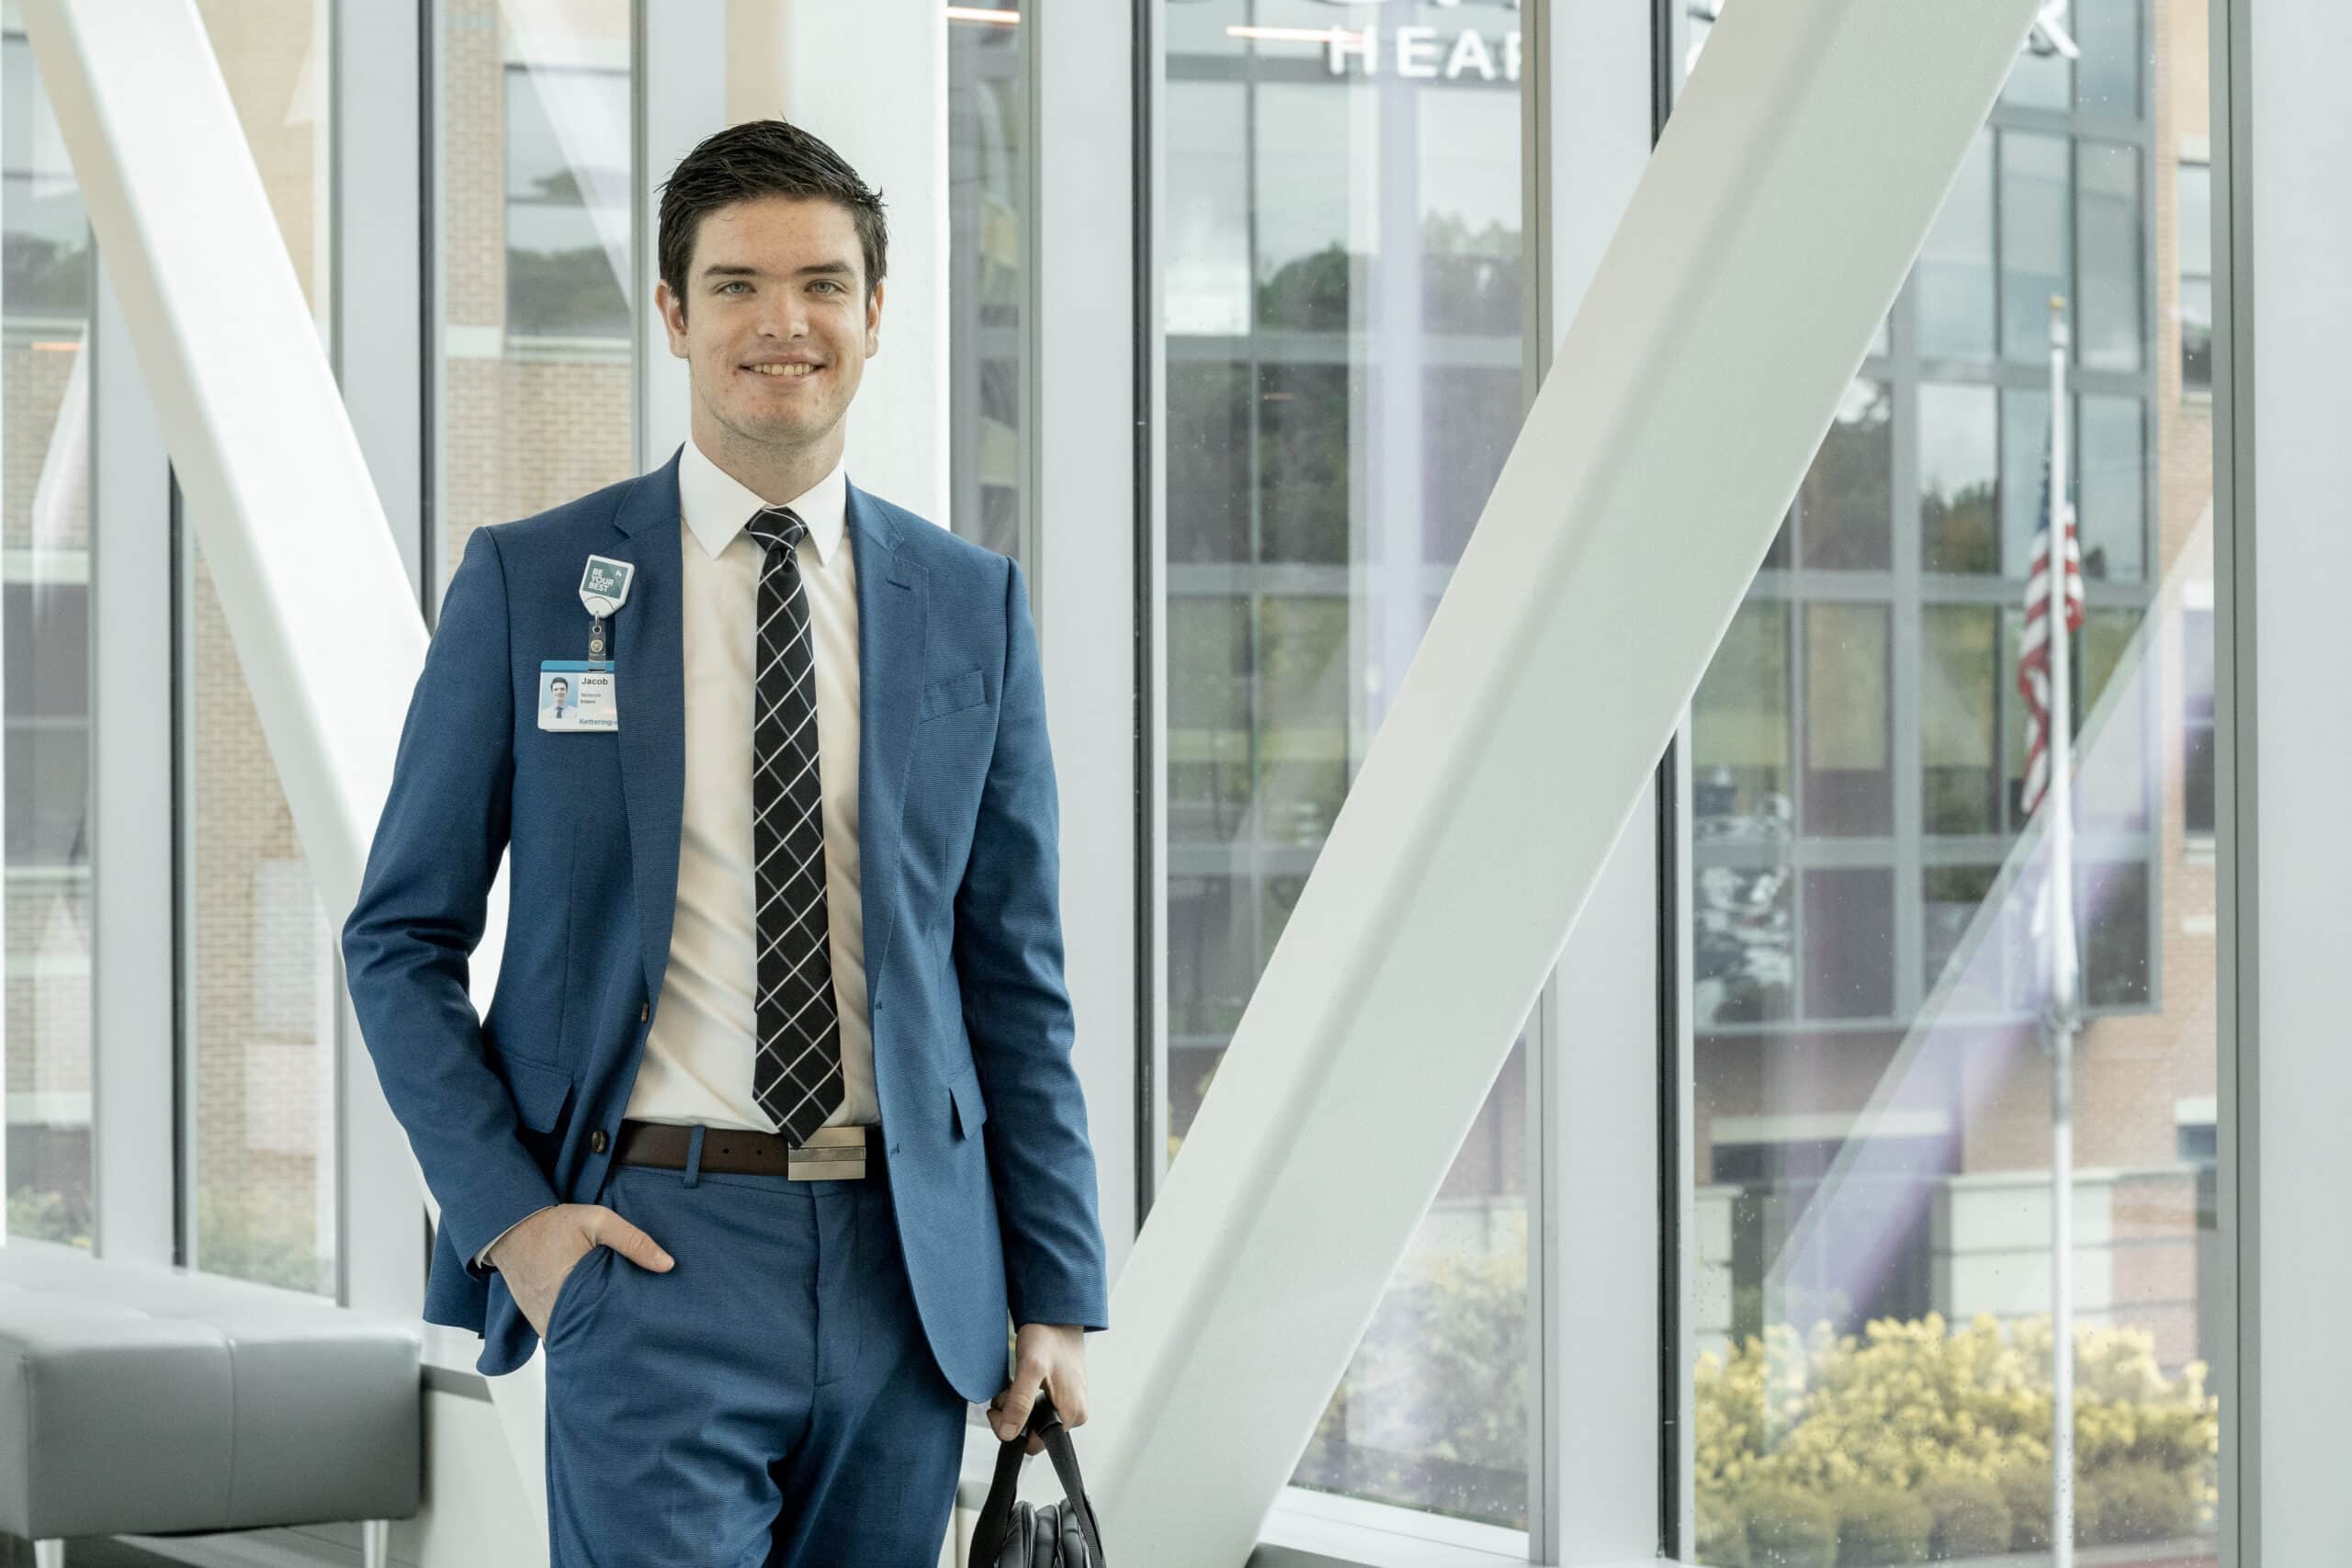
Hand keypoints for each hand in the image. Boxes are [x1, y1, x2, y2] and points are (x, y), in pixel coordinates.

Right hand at [490, 1202, 673, 1337]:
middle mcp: (555, 1315)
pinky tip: (596, 1327)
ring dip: (594, 1335)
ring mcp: (543, 1321)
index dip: (628, 1330)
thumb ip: (633, 1241)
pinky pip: (562, 1333)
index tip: (648, 1331)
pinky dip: (577, 1331)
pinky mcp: (537, 1320)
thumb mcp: (598, 1221)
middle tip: (640, 1336)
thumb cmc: (554, 1224)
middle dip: (615, 1337)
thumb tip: (667, 1265)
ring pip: (575, 1339)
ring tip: (621, 1335)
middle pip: (592, 1337)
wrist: (509, 1227)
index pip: (607, 1325)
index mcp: (571, 1293)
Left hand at [988, 1323, 1088, 1453]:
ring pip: (1034, 1419)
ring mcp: (1070, 1404)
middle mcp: (1076, 1413)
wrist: (1056, 1315)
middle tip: (1004, 1392)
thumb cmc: (1048, 1336)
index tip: (998, 1408)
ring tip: (1012, 1384)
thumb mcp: (1030, 1368)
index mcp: (1072, 1414)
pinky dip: (1024, 1398)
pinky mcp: (1064, 1395)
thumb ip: (1020, 1403)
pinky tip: (1021, 1381)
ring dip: (1016, 1406)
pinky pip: (1039, 1407)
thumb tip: (1008, 1434)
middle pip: (1033, 1432)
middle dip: (1012, 1415)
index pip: (1033, 1443)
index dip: (1010, 1429)